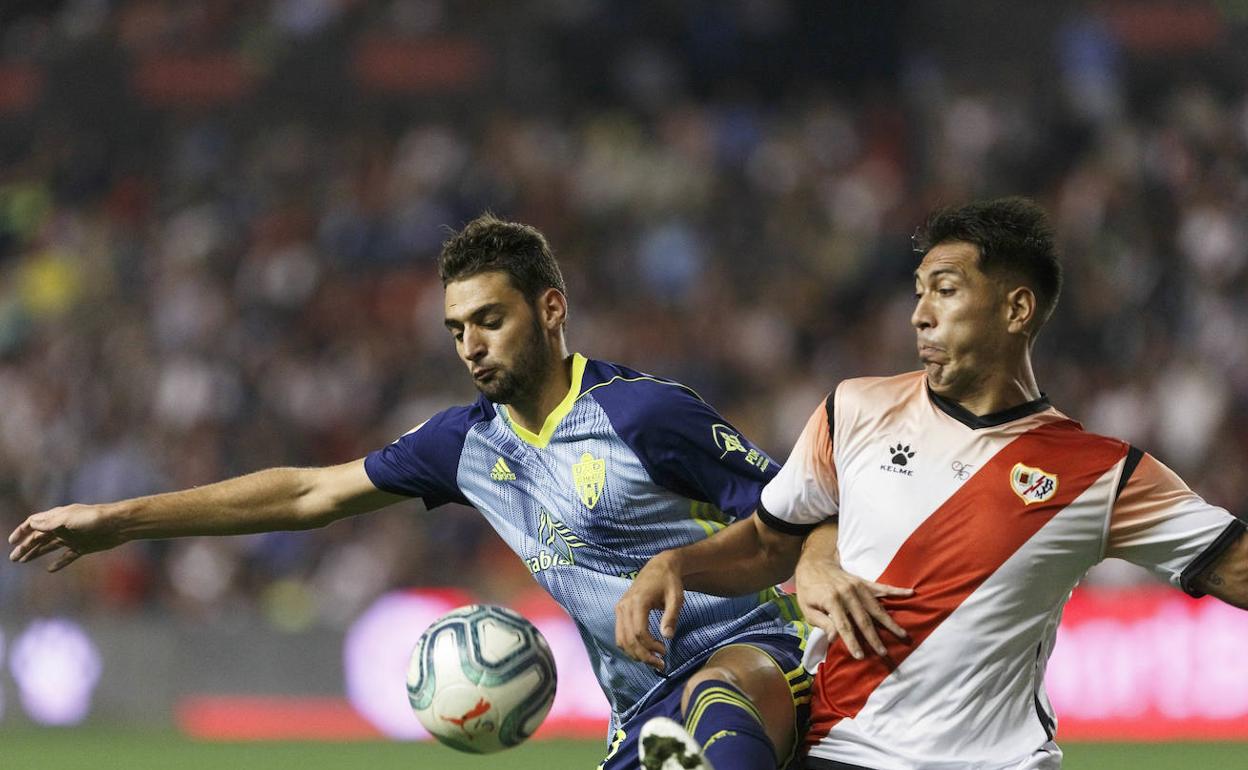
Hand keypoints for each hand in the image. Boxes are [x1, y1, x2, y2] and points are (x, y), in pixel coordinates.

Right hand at [8, 504, 123, 571]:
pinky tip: (50, 569)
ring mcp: (73, 538)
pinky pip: (68, 556)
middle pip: (39, 537)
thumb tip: (31, 524)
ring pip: (50, 547)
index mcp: (58, 517)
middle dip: (26, 546)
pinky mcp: (83, 547)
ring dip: (36, 553)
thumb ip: (49, 523)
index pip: (35, 523)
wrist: (118, 525)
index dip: (22, 531)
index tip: (11, 541)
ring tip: (23, 561)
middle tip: (14, 558)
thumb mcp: (68, 519)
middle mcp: (63, 527)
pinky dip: (59, 562)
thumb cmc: (93, 518)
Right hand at [614, 552, 684, 670]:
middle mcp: (624, 606)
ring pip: (621, 639)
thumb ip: (671, 617)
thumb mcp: (676, 597)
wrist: (659, 567)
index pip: (638, 632)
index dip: (650, 647)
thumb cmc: (670, 582)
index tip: (665, 652)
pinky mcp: (619, 611)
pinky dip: (629, 646)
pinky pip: (620, 634)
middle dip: (643, 655)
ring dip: (635, 654)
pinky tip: (644, 650)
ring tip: (652, 660)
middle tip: (660, 664)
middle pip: (628, 639)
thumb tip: (667, 637)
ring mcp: (619, 608)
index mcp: (638, 601)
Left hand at [795, 555, 911, 660]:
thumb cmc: (808, 589)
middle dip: (874, 638)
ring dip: (889, 621)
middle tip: (884, 652)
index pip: (844, 626)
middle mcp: (847, 593)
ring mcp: (857, 586)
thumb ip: (821, 623)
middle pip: (863, 619)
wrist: (814, 563)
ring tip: (902, 634)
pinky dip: (896, 591)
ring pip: (876, 607)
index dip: (852, 642)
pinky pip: (881, 587)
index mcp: (831, 600)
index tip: (860, 656)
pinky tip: (910, 593)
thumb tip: (834, 638)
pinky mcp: (863, 581)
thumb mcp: (806, 608)